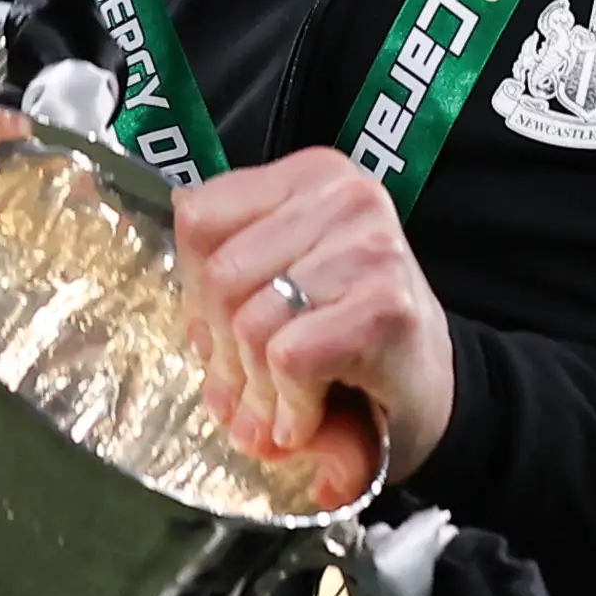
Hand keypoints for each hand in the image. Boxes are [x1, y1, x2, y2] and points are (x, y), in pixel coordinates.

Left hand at [171, 148, 449, 509]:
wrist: (437, 392)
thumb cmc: (351, 335)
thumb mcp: (285, 278)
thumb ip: (226, 265)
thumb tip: (159, 276)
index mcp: (312, 175)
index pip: (200, 217)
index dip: (192, 290)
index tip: (215, 333)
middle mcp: (346, 195)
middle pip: (221, 275)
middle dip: (219, 351)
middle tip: (240, 394)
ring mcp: (371, 248)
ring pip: (251, 321)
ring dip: (255, 390)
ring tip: (276, 413)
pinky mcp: (385, 307)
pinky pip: (289, 357)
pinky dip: (288, 406)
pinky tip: (305, 420)